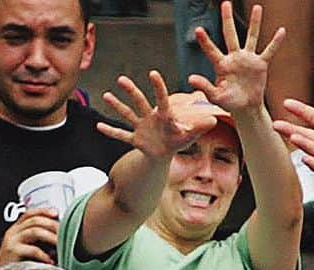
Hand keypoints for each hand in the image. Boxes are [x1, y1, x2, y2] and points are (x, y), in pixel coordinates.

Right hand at [0, 208, 59, 266]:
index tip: (56, 213)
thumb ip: (36, 240)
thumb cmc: (14, 265)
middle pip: (35, 220)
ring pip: (34, 231)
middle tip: (64, 233)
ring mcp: (11, 241)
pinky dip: (44, 255)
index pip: (30, 214)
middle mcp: (12, 232)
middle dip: (52, 225)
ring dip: (50, 237)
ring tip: (60, 245)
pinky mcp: (12, 252)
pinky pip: (32, 250)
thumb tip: (57, 236)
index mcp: (15, 229)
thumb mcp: (25, 248)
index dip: (44, 211)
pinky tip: (50, 261)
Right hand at [98, 69, 213, 158]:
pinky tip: (98, 126)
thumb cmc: (178, 140)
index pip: (161, 99)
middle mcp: (150, 118)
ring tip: (106, 95)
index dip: (157, 87)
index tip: (152, 74)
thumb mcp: (190, 135)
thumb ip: (200, 127)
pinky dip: (110, 132)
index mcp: (164, 115)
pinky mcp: (135, 139)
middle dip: (131, 91)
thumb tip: (214, 120)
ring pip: (127, 114)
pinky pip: (121, 135)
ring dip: (117, 106)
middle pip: (139, 102)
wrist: (166, 153)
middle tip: (121, 79)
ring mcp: (141, 127)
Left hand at [189, 2, 283, 116]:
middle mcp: (234, 58)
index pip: (211, 51)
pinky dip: (275, 42)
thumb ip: (204, 87)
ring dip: (254, 23)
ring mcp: (248, 59)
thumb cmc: (228, 103)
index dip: (205, 41)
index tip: (198, 29)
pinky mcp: (260, 64)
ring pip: (251, 37)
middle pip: (230, 35)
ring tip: (257, 8)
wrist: (245, 108)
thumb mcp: (215, 96)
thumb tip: (190, 78)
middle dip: (227, 19)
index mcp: (222, 66)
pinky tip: (281, 31)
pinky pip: (269, 51)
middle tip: (225, 3)